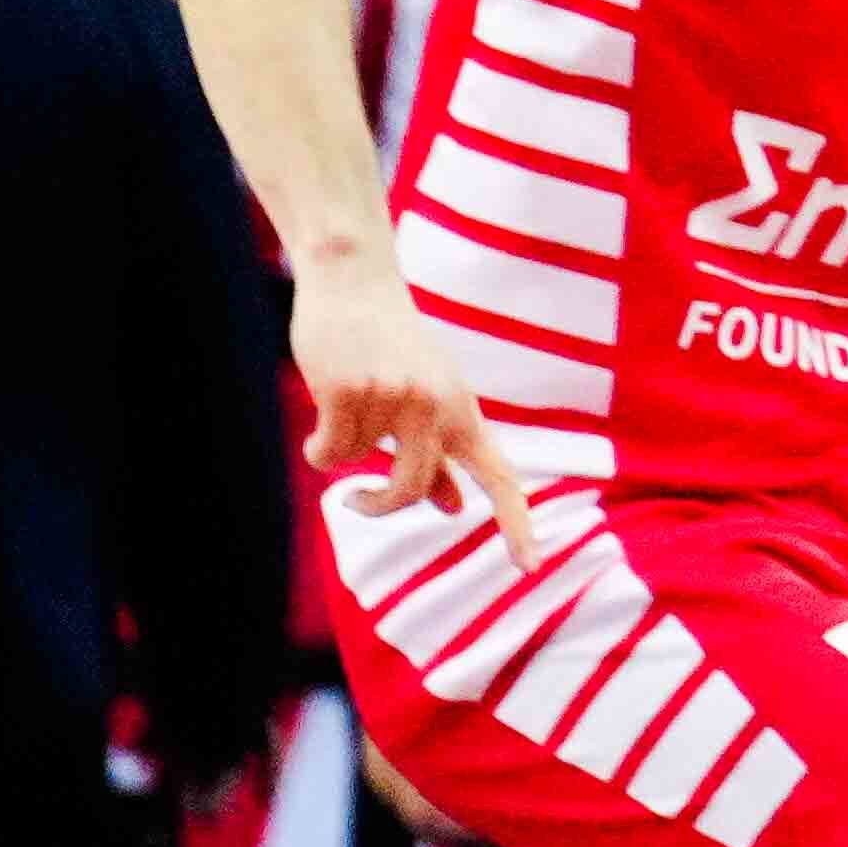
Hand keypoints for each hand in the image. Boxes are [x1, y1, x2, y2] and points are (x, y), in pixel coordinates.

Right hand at [291, 254, 534, 517]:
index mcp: (462, 409)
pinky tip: (322, 408)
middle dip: (380, 504)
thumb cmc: (392, 344)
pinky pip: (329, 453)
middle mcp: (436, 405)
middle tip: (357, 499)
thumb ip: (438, 451)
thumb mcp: (428, 396)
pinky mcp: (348, 390)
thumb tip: (449, 507)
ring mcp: (394, 396)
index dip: (516, 522)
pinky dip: (317, 445)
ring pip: (357, 465)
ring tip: (345, 403)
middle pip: (412, 489)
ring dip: (342, 447)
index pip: (500, 474)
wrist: (354, 280)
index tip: (530, 566)